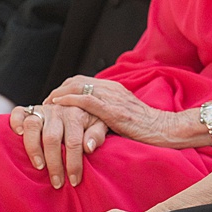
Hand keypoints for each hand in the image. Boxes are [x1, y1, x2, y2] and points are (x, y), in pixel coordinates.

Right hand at [10, 103, 105, 188]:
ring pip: (33, 126)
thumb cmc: (88, 120)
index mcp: (76, 115)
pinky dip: (16, 123)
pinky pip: (18, 113)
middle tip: (57, 182)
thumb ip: (97, 134)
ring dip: (34, 148)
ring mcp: (42, 110)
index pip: (74, 142)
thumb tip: (89, 147)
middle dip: (54, 163)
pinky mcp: (29, 109)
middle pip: (52, 138)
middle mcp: (58, 111)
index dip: (74, 163)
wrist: (77, 102)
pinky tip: (17, 135)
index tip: (74, 181)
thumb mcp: (99, 124)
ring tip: (39, 167)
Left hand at [47, 77, 189, 147]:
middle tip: (45, 104)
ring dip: (59, 94)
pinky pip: (88, 100)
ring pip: (79, 87)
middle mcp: (112, 88)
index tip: (52, 100)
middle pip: (77, 81)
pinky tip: (59, 104)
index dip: (64, 88)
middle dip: (58, 90)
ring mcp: (113, 98)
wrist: (166, 130)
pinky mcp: (115, 111)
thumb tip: (92, 122)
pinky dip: (70, 100)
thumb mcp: (125, 115)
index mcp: (114, 88)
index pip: (82, 81)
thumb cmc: (146, 128)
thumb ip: (108, 113)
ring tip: (47, 104)